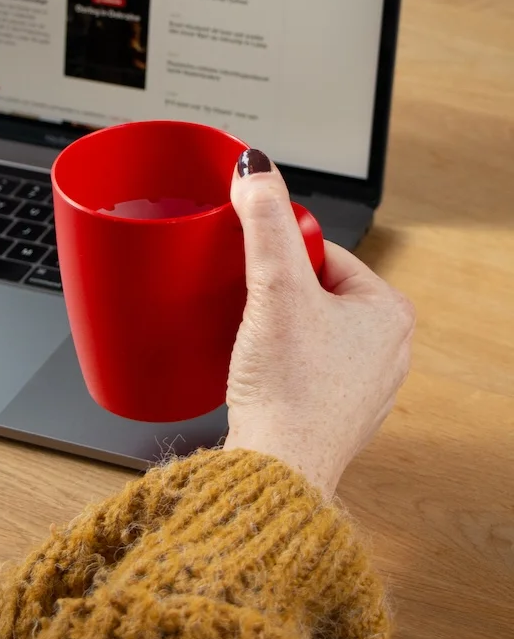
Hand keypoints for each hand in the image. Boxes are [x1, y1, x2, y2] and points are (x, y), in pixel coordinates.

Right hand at [223, 149, 414, 497]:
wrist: (278, 469)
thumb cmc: (289, 390)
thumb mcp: (275, 289)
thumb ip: (265, 223)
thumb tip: (257, 168)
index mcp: (388, 311)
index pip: (325, 253)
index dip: (280, 259)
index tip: (255, 276)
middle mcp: (388, 349)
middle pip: (314, 291)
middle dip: (276, 297)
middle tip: (250, 314)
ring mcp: (365, 384)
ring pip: (307, 330)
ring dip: (275, 331)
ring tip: (253, 346)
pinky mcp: (336, 412)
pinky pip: (304, 367)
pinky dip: (280, 366)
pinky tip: (261, 375)